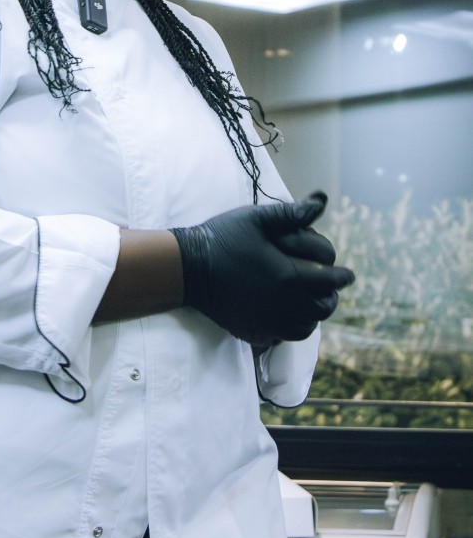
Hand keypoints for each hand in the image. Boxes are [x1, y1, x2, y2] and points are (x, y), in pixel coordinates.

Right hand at [171, 194, 354, 344]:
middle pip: (323, 307)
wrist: (189, 268)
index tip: (348, 274)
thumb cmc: (223, 238)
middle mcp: (284, 304)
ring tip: (313, 301)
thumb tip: (321, 201)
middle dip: (331, 296)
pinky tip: (290, 314)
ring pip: (307, 326)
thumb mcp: (256, 218)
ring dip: (314, 313)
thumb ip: (292, 213)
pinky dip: (295, 326)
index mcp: (288, 276)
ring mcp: (269, 322)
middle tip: (330, 288)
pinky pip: (285, 336)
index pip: (330, 282)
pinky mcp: (255, 332)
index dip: (343, 277)